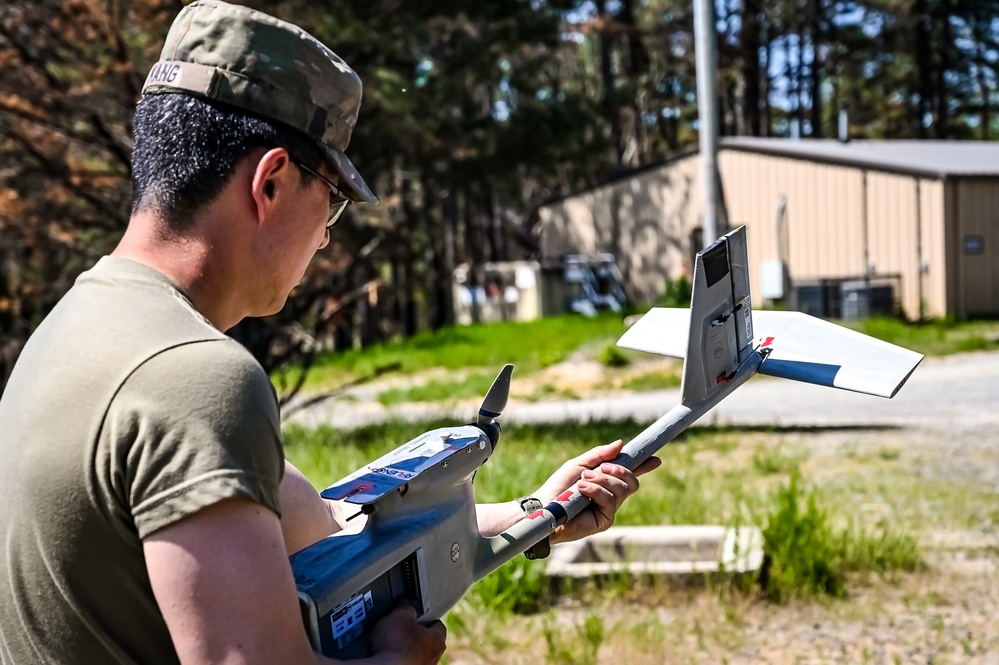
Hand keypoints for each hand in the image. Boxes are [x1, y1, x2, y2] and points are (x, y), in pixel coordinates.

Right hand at [368, 602, 446, 664]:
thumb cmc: (396, 645)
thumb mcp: (401, 615)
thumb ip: (406, 606)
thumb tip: (404, 602)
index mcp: (437, 641)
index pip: (437, 624)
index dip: (425, 616)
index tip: (416, 612)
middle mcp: (432, 657)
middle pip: (425, 639)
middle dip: (412, 631)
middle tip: (400, 625)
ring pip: (413, 651)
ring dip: (403, 645)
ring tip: (389, 640)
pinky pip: (402, 660)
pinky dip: (395, 656)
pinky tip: (385, 652)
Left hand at [534, 440, 660, 544]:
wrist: (545, 506)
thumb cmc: (558, 487)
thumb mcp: (579, 465)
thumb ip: (599, 455)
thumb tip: (621, 444)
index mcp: (605, 482)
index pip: (629, 474)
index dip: (643, 466)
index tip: (655, 458)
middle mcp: (611, 496)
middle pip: (632, 482)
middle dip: (620, 471)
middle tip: (602, 468)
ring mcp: (609, 509)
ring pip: (623, 490)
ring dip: (602, 481)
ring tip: (583, 481)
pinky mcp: (605, 521)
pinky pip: (610, 500)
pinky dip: (596, 491)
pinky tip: (582, 490)